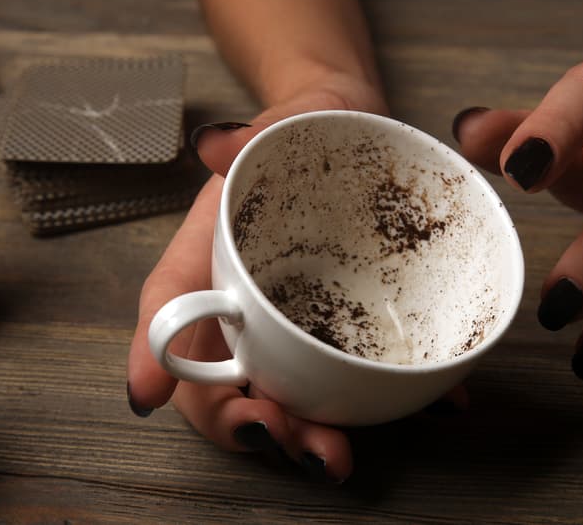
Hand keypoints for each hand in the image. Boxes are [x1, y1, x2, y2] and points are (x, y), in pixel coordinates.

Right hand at [126, 77, 387, 483]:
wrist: (354, 130)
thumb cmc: (301, 135)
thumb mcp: (275, 127)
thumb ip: (245, 137)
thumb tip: (217, 143)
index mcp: (211, 262)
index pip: (167, 314)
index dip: (153, 357)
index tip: (148, 396)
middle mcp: (247, 307)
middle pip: (226, 383)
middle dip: (248, 421)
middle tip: (283, 433)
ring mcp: (298, 325)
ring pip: (288, 396)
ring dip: (308, 435)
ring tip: (337, 455)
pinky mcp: (351, 327)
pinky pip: (361, 374)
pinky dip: (389, 401)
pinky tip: (434, 406)